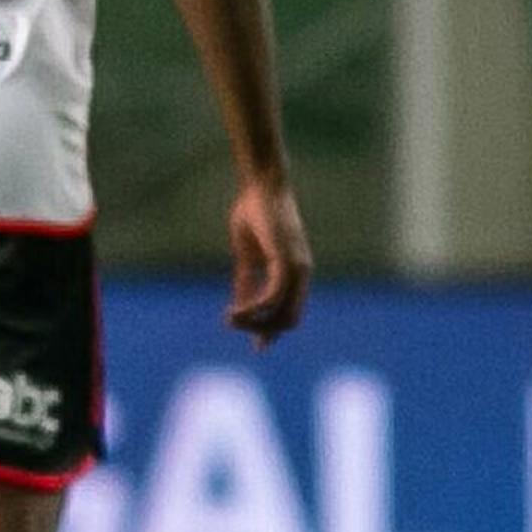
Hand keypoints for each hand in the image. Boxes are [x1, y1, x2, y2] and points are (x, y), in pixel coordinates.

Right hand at [225, 175, 309, 344]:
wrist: (260, 184)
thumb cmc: (254, 213)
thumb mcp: (248, 256)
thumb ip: (247, 282)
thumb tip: (240, 309)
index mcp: (295, 272)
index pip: (290, 313)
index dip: (272, 331)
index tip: (256, 347)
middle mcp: (302, 273)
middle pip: (290, 321)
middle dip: (261, 330)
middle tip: (231, 323)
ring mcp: (297, 268)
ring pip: (283, 314)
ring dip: (254, 324)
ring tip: (229, 318)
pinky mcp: (286, 261)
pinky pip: (273, 297)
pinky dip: (254, 309)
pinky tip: (234, 309)